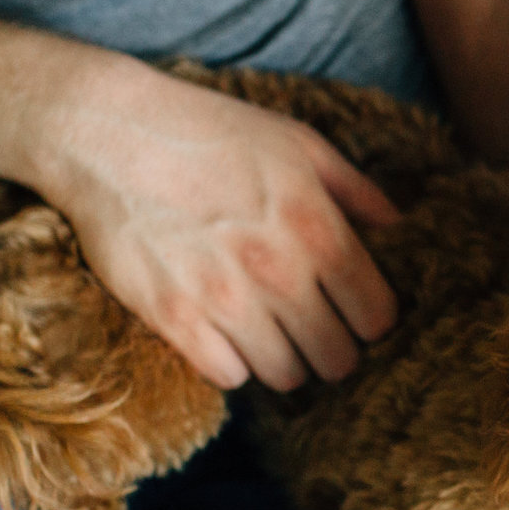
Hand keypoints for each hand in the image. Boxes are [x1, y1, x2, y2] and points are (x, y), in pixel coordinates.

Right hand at [41, 65, 400, 389]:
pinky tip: (223, 333)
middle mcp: (279, 272)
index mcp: (318, 229)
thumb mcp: (297, 143)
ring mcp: (226, 300)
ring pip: (285, 376)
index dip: (371, 321)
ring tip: (268, 333)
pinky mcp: (174, 319)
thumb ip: (356, 190)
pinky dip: (231, 363)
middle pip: (337, 359)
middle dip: (332, 350)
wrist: (108, 133)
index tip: (353, 313)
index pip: (377, 316)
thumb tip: (400, 227)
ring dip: (283, 360)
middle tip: (312, 331)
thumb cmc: (210, 132)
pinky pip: (228, 377)